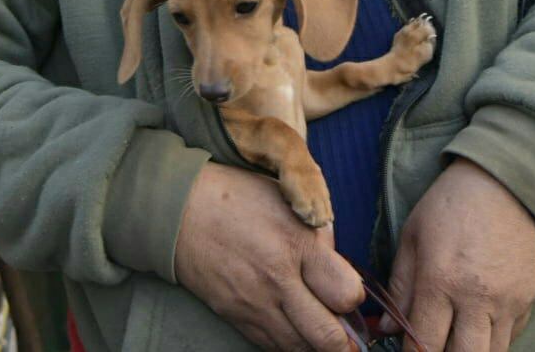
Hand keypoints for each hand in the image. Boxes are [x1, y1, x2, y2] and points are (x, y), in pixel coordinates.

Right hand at [174, 163, 363, 350]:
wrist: (179, 210)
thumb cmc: (236, 198)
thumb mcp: (286, 201)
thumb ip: (318, 236)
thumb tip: (339, 270)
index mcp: (296, 243)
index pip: (347, 294)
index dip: (355, 298)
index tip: (349, 292)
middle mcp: (278, 280)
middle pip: (328, 337)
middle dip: (346, 342)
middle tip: (349, 335)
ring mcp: (255, 304)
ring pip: (301, 349)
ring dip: (316, 345)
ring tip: (320, 332)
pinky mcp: (236, 317)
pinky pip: (272, 347)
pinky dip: (289, 344)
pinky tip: (293, 330)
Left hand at [382, 159, 534, 351]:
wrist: (504, 183)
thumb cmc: (450, 205)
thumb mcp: (412, 236)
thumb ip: (400, 286)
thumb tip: (387, 329)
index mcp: (441, 280)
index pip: (423, 343)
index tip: (407, 348)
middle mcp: (477, 297)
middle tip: (433, 344)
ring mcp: (507, 301)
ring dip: (470, 350)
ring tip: (455, 336)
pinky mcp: (528, 298)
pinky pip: (512, 337)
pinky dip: (494, 338)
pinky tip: (478, 323)